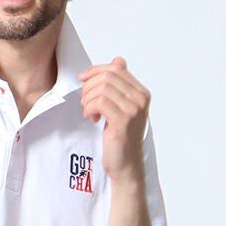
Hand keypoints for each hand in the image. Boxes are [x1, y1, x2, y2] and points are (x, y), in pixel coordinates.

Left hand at [76, 56, 150, 181]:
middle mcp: (140, 99)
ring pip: (102, 89)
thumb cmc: (121, 138)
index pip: (116, 69)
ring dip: (88, 99)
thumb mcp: (121, 107)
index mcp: (141, 93)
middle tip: (85, 101)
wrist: (125, 165)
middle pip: (108, 76)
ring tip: (89, 111)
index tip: (83, 79)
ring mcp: (133, 110)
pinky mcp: (123, 121)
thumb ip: (119, 85)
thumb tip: (118, 60)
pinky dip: (90, 108)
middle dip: (90, 86)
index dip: (96, 71)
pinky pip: (100, 102)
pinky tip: (91, 118)